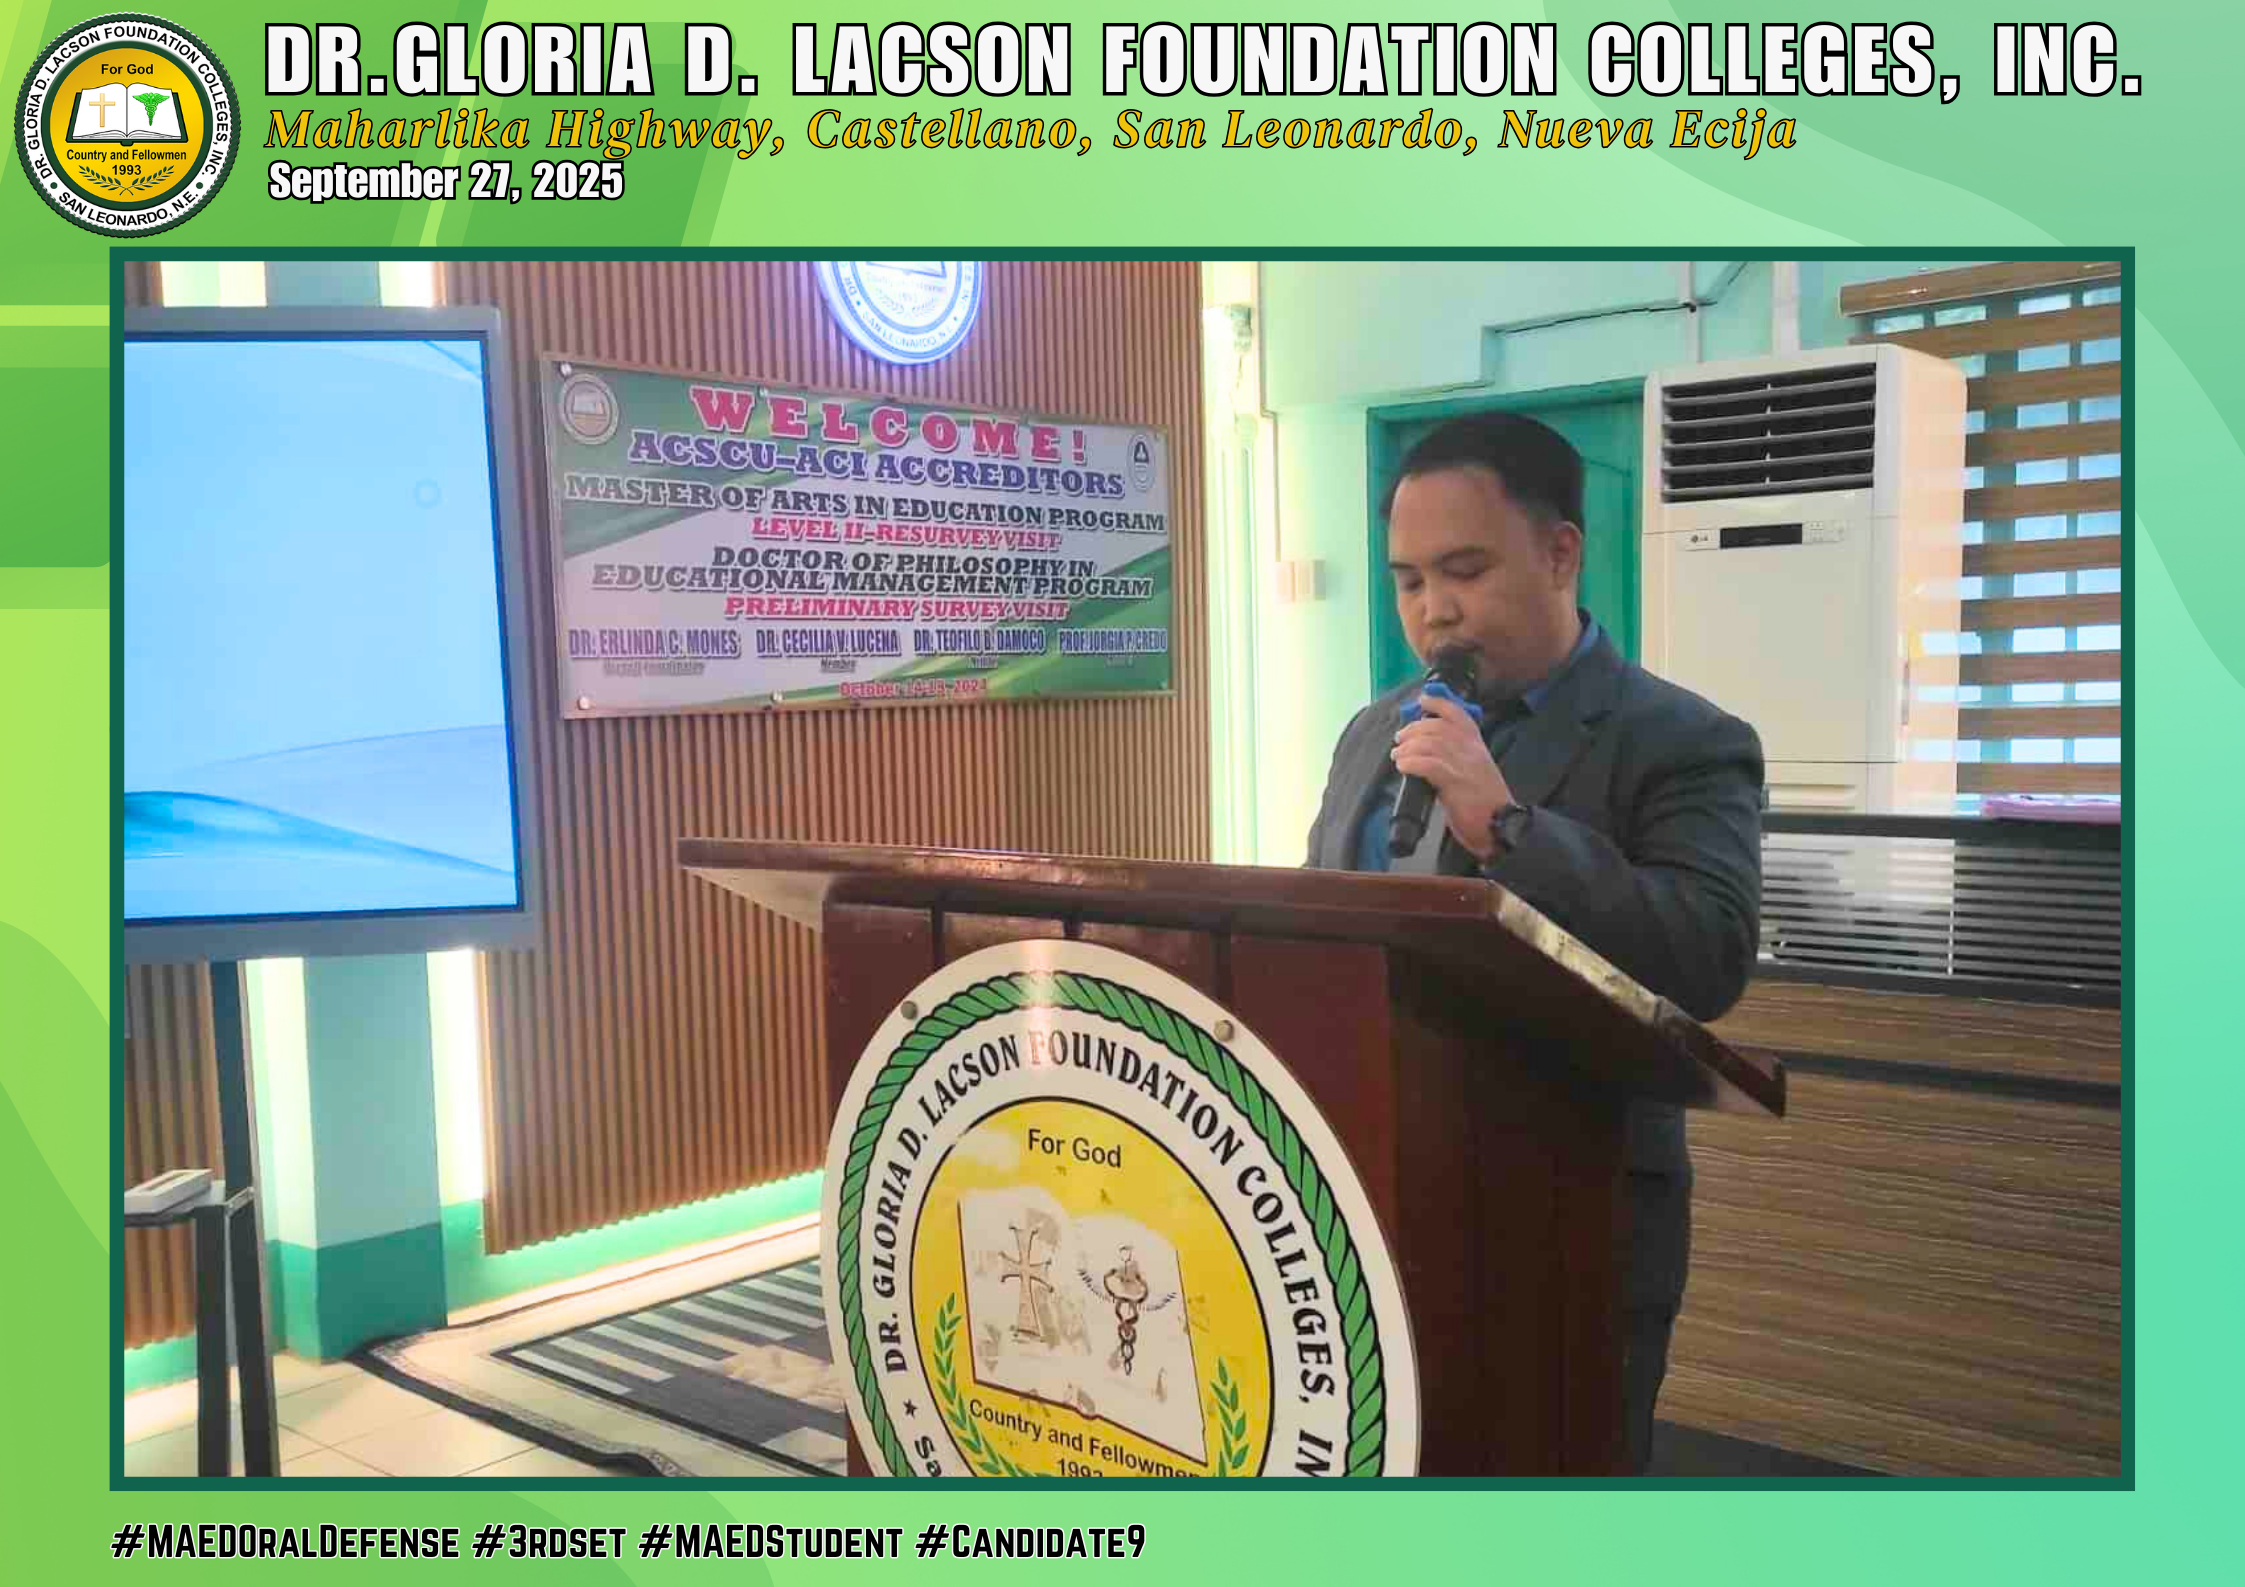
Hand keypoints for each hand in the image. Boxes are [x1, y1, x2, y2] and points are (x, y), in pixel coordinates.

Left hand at [1391, 692, 1514, 860]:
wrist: (1501, 826)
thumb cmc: (1485, 802)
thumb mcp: (1473, 770)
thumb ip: (1456, 757)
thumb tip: (1426, 749)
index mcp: (1477, 745)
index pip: (1458, 714)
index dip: (1438, 704)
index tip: (1422, 700)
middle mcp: (1472, 750)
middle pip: (1437, 727)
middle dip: (1413, 729)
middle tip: (1400, 739)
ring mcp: (1464, 765)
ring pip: (1430, 743)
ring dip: (1408, 748)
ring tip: (1398, 756)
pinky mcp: (1456, 782)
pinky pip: (1428, 764)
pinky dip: (1411, 763)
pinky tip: (1403, 767)